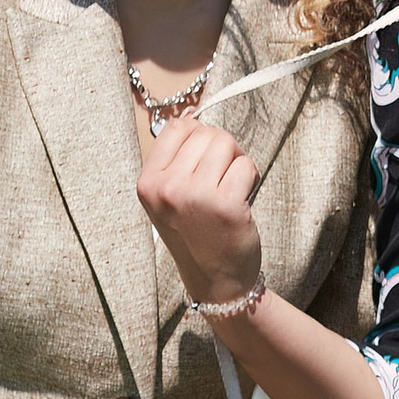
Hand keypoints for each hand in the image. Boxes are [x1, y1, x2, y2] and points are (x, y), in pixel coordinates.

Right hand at [136, 113, 263, 306]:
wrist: (215, 281)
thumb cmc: (196, 234)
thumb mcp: (168, 198)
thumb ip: (176, 161)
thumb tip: (193, 118)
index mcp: (148, 183)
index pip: (177, 127)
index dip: (199, 138)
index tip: (204, 162)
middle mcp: (167, 187)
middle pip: (207, 133)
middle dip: (222, 152)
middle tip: (221, 182)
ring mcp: (196, 195)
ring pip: (227, 144)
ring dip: (237, 163)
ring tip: (230, 190)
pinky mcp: (226, 205)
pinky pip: (246, 165)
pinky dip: (250, 179)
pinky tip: (241, 201)